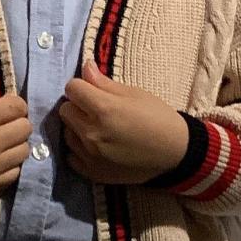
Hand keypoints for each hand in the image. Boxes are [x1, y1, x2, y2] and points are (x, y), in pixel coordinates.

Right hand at [0, 92, 32, 196]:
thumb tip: (11, 108)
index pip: (18, 107)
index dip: (15, 105)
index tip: (8, 108)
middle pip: (25, 128)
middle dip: (17, 123)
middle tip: (5, 126)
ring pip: (24, 151)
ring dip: (15, 145)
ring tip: (2, 143)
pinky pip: (16, 171)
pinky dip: (10, 164)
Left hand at [58, 60, 188, 184]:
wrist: (175, 153)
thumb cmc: (158, 118)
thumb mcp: (134, 94)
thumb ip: (104, 83)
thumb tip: (85, 67)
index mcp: (104, 109)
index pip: (72, 88)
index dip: (82, 86)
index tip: (93, 90)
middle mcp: (92, 133)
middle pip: (65, 110)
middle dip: (78, 106)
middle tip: (97, 110)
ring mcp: (90, 155)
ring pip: (67, 133)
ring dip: (77, 128)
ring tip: (98, 129)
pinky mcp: (92, 172)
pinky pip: (71, 156)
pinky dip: (80, 150)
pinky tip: (96, 147)